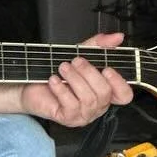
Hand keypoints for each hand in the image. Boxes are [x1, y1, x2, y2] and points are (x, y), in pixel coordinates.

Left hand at [16, 31, 134, 126]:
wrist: (32, 85)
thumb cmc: (59, 72)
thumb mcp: (80, 53)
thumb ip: (99, 45)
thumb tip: (118, 37)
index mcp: (105, 92)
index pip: (124, 95)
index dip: (119, 83)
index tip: (107, 69)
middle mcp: (97, 105)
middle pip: (104, 93)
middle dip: (89, 73)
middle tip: (75, 61)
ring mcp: (84, 114)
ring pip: (88, 99)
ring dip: (74, 79)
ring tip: (62, 68)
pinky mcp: (68, 119)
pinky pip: (71, 105)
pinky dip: (61, 89)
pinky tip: (53, 80)